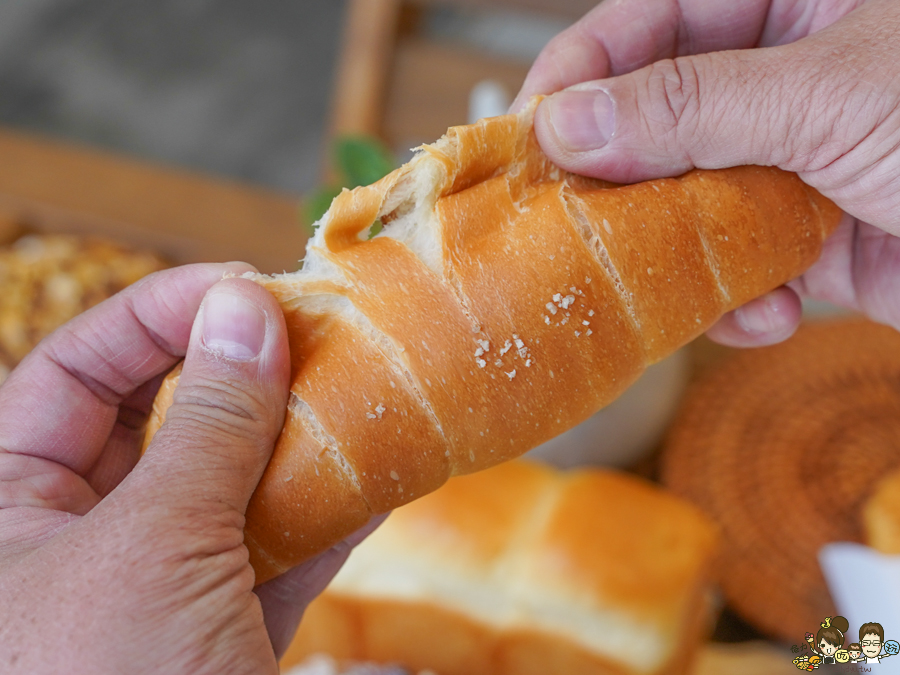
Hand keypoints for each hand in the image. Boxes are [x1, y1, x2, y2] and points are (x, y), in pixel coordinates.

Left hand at [0, 263, 379, 673]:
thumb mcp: (149, 548)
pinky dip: (328, 513)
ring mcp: (157, 588)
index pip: (72, 370)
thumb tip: (245, 307)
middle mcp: (75, 538)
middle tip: (319, 330)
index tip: (245, 289)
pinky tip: (379, 470)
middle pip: (162, 419)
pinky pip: (276, 553)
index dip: (156, 315)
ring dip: (299, 437)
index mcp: (5, 507)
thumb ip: (207, 425)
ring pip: (231, 484)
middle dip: (243, 372)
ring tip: (361, 384)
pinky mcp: (220, 635)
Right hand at [514, 0, 899, 346]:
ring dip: (674, 251)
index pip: (652, 17)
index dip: (581, 68)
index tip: (530, 131)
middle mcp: (789, 74)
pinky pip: (741, 265)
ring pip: (687, 200)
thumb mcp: (832, 92)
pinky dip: (740, 300)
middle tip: (568, 222)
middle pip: (656, 116)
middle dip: (619, 177)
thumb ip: (692, 105)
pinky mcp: (817, 237)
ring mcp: (799, 159)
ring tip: (663, 280)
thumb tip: (569, 123)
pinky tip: (766, 315)